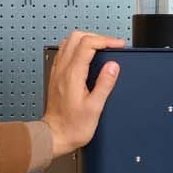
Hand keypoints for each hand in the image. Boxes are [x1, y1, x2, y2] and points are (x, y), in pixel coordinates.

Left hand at [42, 31, 123, 156]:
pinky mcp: (56, 77)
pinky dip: (77, 48)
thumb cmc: (72, 126)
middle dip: (96, 36)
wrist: (55, 136)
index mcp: (72, 74)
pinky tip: (86, 57)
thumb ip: (104, 84)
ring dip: (86, 40)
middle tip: (110, 45)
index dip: (106, 40)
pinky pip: (64, 53)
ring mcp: (57, 72)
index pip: (87, 44)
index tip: (118, 45)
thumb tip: (113, 66)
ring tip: (101, 48)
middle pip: (76, 37)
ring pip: (69, 42)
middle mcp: (62, 70)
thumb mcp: (95, 107)